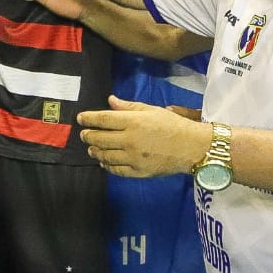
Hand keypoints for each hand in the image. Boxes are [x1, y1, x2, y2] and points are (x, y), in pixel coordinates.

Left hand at [79, 96, 207, 177]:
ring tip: (91, 148)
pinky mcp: (138, 171)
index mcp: (133, 122)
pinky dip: (107, 165)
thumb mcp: (152, 110)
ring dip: (95, 151)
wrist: (191, 147)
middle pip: (100, 138)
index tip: (80, 118)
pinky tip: (104, 161)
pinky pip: (116, 170)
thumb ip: (129, 107)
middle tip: (84, 134)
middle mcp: (130, 140)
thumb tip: (110, 100)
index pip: (103, 119)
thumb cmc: (173, 125)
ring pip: (105, 155)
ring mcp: (133, 158)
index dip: (88, 118)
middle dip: (88, 136)